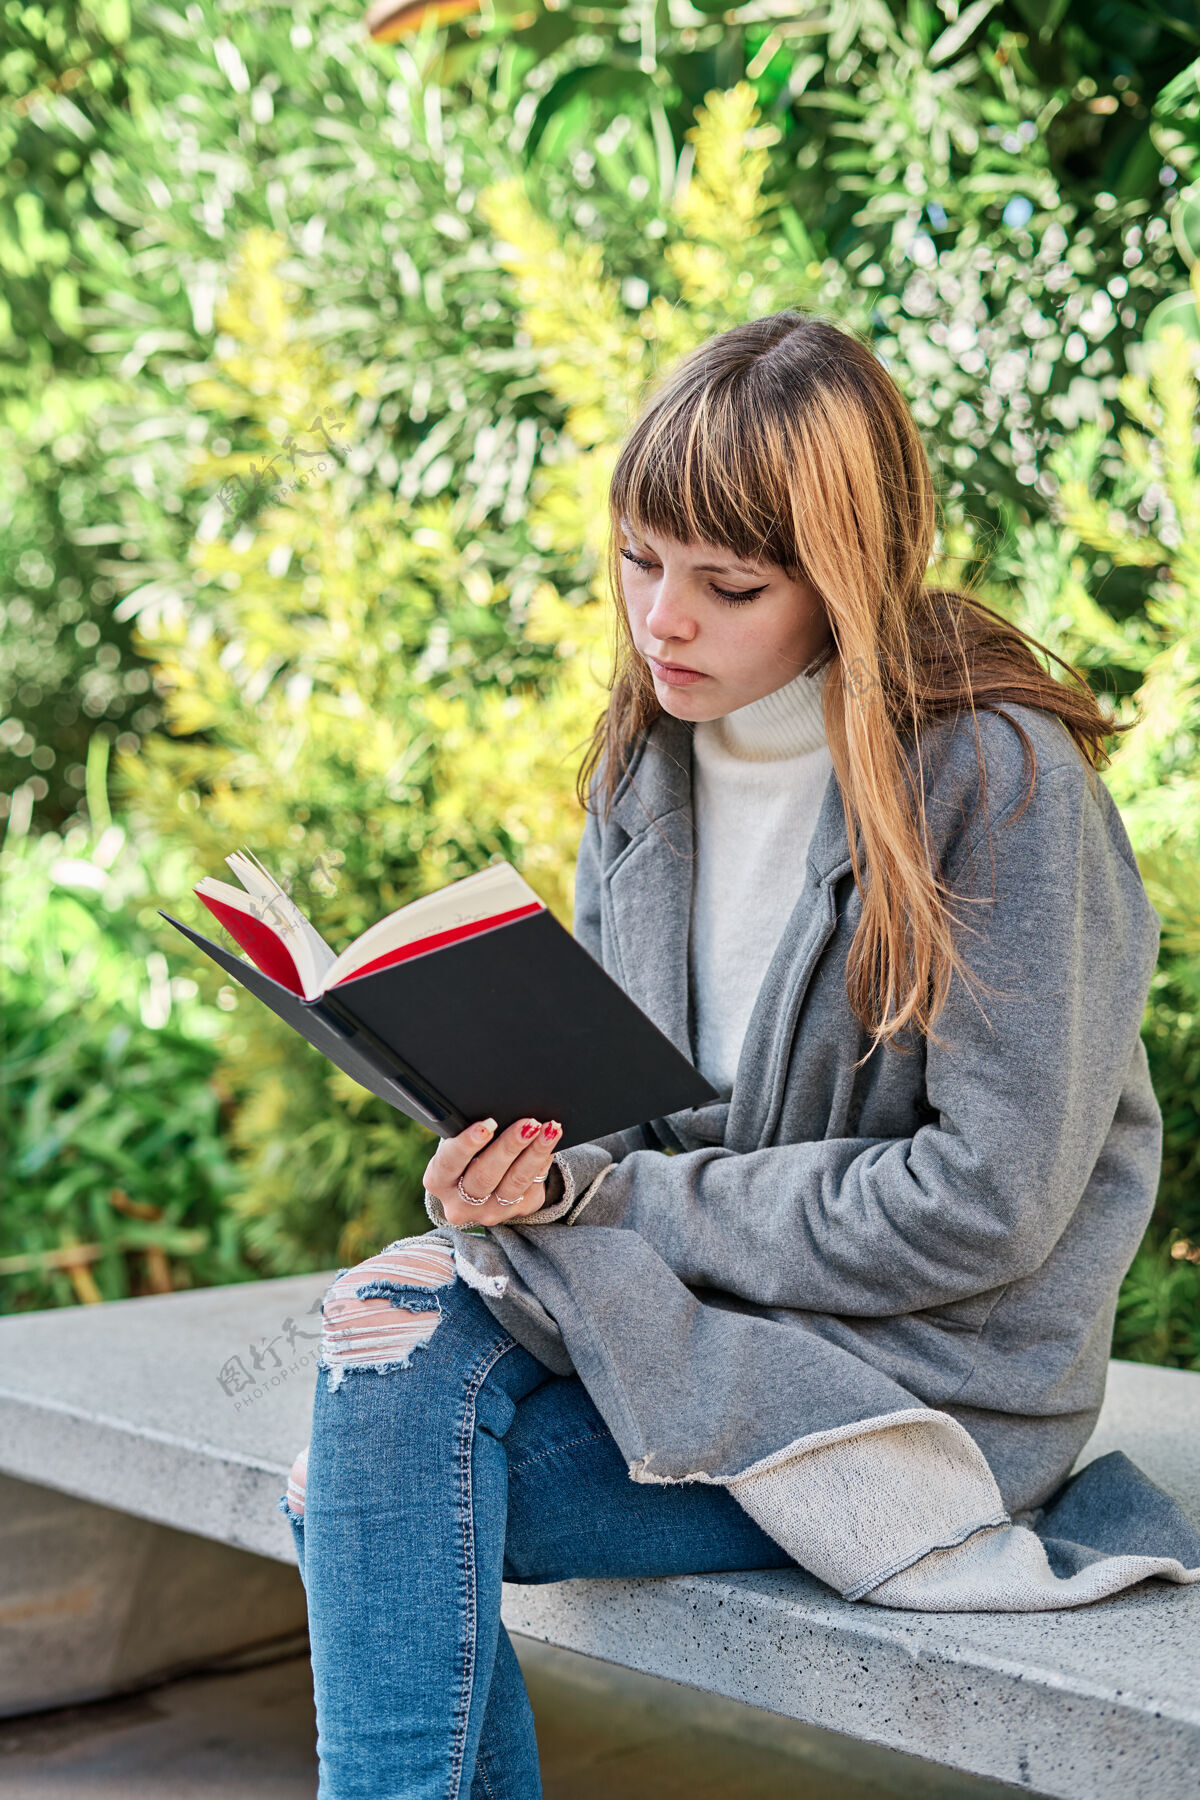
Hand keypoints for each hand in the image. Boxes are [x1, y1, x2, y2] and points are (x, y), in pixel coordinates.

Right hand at [425, 1116, 561, 1226]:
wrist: (482, 1178)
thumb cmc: (467, 1150)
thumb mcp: (460, 1140)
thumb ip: (471, 1132)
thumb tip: (501, 1112)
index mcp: (438, 1180)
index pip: (449, 1163)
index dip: (467, 1144)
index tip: (487, 1125)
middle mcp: (460, 1204)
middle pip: (485, 1176)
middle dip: (509, 1146)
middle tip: (528, 1124)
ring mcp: (489, 1212)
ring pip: (514, 1184)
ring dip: (534, 1154)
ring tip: (549, 1130)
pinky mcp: (516, 1212)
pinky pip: (532, 1187)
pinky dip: (542, 1162)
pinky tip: (550, 1144)